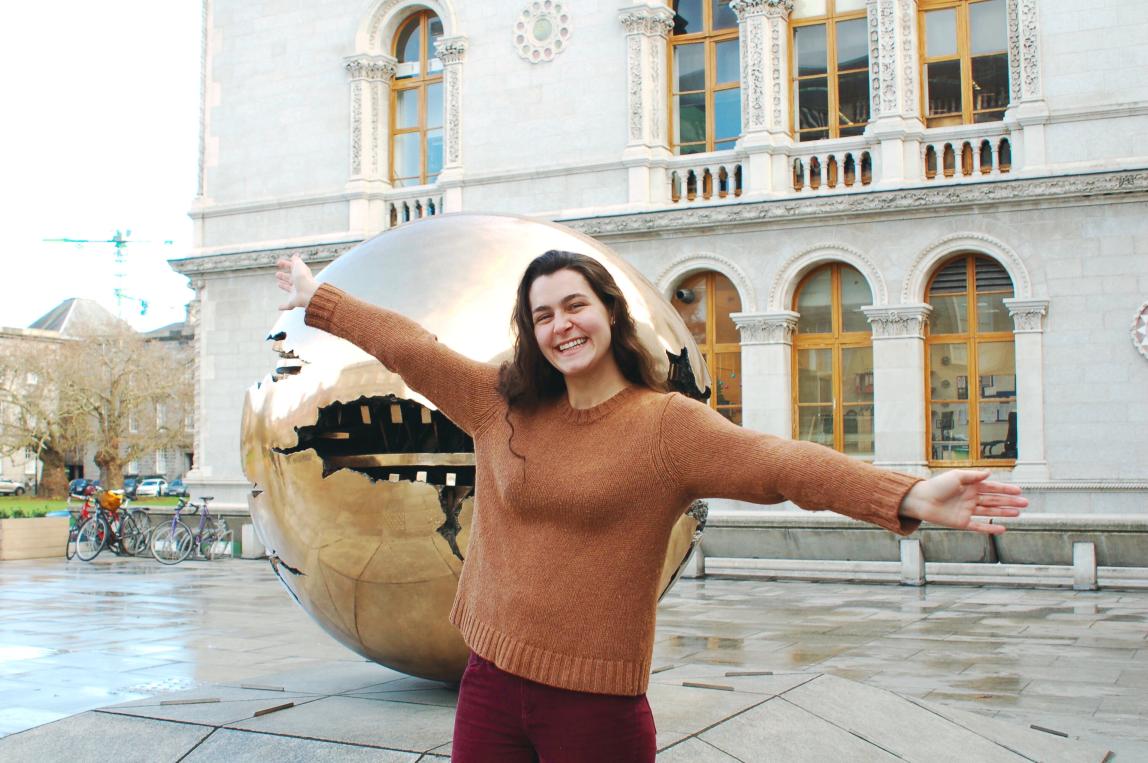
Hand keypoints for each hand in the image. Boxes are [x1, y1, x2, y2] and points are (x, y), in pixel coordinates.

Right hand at [275, 255, 317, 310]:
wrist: (308, 293)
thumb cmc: (303, 279)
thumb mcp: (299, 266)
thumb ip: (296, 260)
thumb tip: (295, 255)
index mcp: (299, 275)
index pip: (292, 268)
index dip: (285, 265)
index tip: (278, 262)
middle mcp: (298, 284)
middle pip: (290, 279)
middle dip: (284, 276)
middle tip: (277, 274)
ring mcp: (296, 294)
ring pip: (289, 289)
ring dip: (284, 287)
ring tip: (278, 284)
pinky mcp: (293, 302)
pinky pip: (288, 305)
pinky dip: (284, 306)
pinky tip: (279, 307)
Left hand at [898, 470, 1025, 534]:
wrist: (921, 500)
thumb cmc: (937, 485)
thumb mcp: (956, 476)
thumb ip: (973, 476)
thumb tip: (989, 473)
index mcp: (970, 486)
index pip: (992, 487)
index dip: (1006, 489)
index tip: (1019, 490)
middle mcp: (970, 498)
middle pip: (994, 500)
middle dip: (1010, 501)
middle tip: (1025, 503)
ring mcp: (967, 511)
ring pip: (990, 512)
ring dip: (1004, 512)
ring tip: (1018, 513)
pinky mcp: (962, 522)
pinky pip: (979, 526)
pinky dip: (990, 528)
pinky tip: (1002, 528)